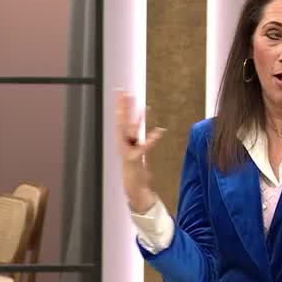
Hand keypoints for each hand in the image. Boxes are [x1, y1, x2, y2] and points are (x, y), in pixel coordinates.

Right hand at [115, 90, 165, 212]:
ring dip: (137, 119)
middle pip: (122, 122)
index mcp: (123, 142)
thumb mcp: (138, 152)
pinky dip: (152, 139)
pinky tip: (160, 131)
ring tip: (144, 106)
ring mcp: (128, 152)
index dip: (121, 106)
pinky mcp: (135, 159)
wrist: (134, 189)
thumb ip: (142, 140)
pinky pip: (145, 147)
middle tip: (125, 92)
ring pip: (130, 132)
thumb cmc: (136, 171)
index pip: (121, 120)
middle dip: (123, 107)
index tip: (122, 92)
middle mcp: (124, 145)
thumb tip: (151, 130)